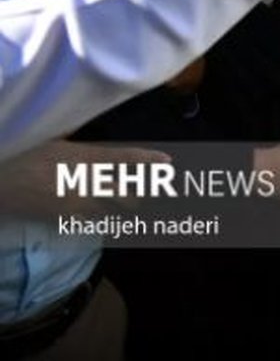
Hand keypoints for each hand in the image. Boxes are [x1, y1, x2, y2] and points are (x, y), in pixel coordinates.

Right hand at [0, 141, 171, 217]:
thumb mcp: (58, 145)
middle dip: (143, 195)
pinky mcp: (62, 219)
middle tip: (158, 192)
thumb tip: (106, 159)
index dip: (149, 161)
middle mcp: (85, 181)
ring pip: (112, 211)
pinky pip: (91, 221)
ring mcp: (74, 203)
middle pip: (127, 193)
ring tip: (139, 205)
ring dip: (125, 208)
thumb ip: (85, 153)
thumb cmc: (25, 156)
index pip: (125, 158)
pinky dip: (103, 218)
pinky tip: (109, 217)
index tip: (168, 162)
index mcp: (85, 157)